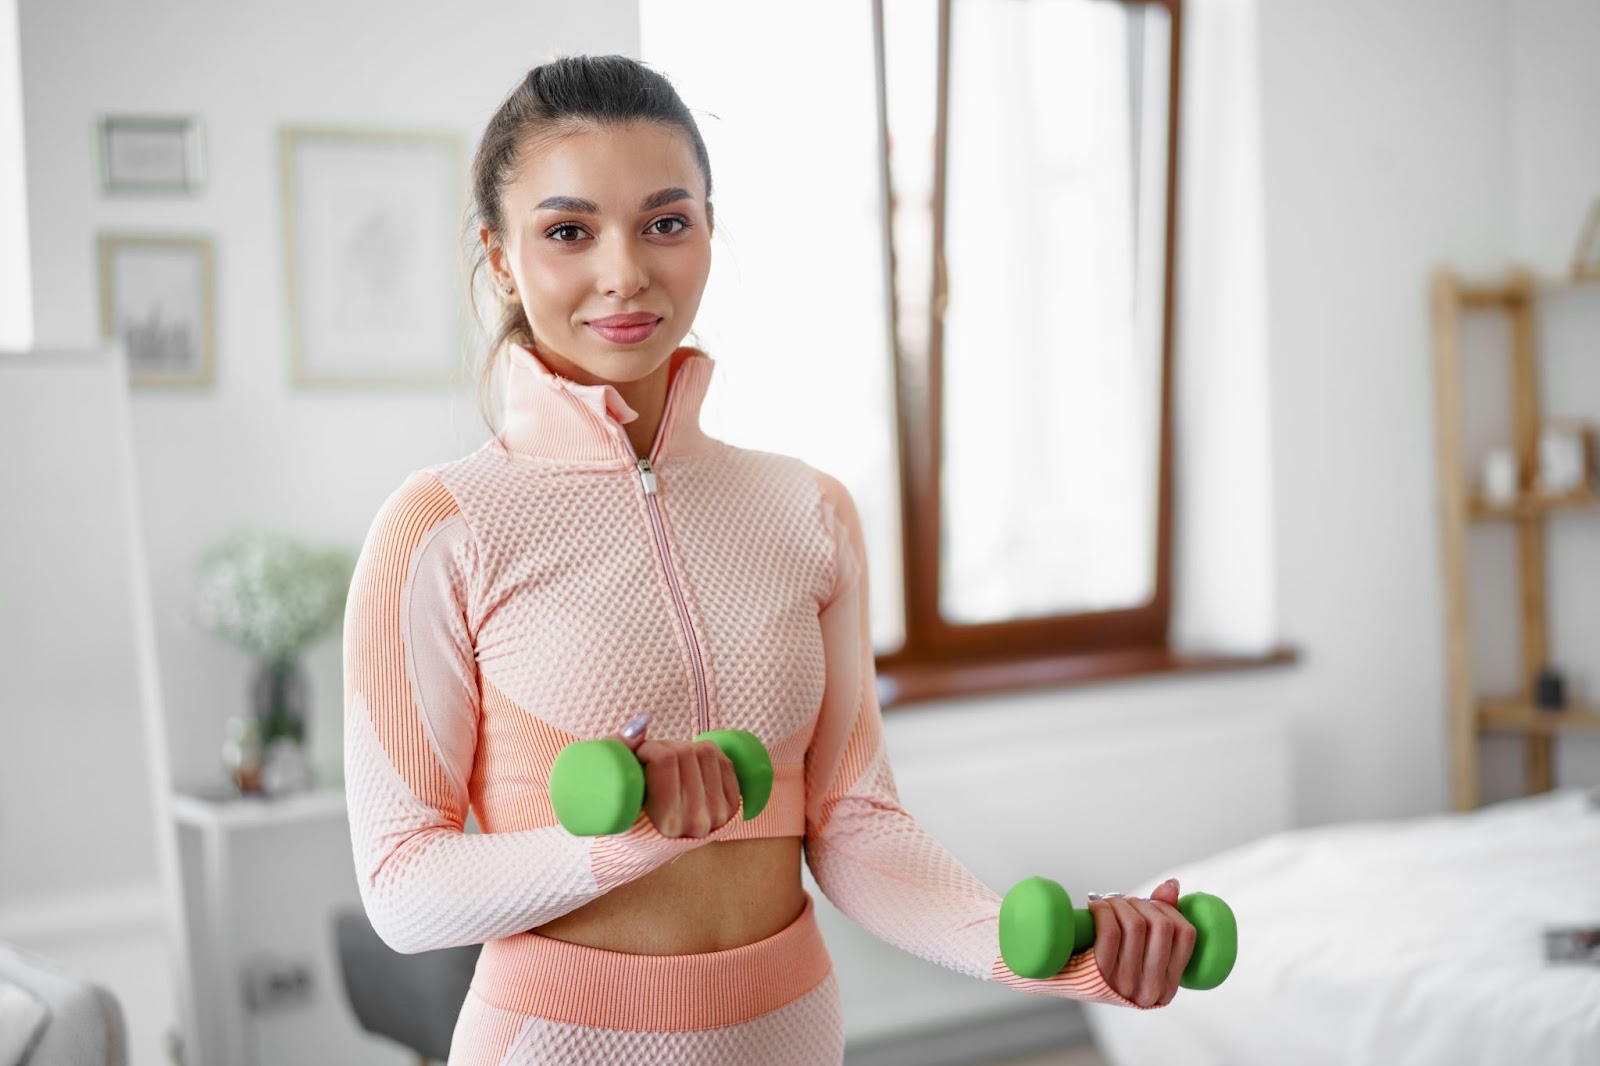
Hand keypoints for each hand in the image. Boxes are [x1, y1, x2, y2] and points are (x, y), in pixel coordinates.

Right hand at [612, 712, 740, 837]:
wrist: (652, 846)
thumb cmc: (627, 815)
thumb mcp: (615, 787)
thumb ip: (620, 749)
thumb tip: (643, 721)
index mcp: (668, 822)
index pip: (665, 759)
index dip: (648, 748)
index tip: (639, 757)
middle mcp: (698, 821)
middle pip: (684, 752)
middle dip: (664, 747)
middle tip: (651, 760)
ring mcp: (719, 814)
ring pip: (705, 751)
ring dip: (684, 748)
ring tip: (669, 764)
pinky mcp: (732, 807)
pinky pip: (724, 759)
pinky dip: (705, 753)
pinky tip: (690, 763)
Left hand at [1088, 878, 1195, 1007]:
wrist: (1058, 979)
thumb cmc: (1102, 959)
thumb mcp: (1137, 950)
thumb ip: (1161, 919)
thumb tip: (1172, 884)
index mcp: (1167, 987)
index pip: (1186, 934)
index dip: (1169, 909)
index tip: (1149, 904)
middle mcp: (1150, 990)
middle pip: (1161, 925)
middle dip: (1141, 903)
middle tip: (1123, 902)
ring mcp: (1126, 985)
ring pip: (1135, 924)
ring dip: (1120, 903)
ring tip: (1107, 904)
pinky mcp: (1100, 974)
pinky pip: (1110, 930)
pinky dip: (1103, 910)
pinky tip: (1095, 907)